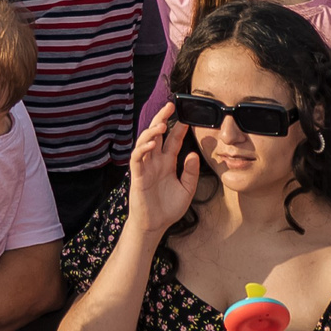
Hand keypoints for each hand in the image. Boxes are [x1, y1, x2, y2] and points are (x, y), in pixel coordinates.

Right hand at [125, 107, 201, 235]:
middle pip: (156, 134)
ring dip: (151, 132)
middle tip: (170, 105)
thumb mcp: (187, 189)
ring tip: (161, 123)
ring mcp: (145, 167)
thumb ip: (191, 173)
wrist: (155, 225)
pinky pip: (137, 159)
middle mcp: (155, 161)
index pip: (172, 141)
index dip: (178, 129)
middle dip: (161, 118)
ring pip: (144, 142)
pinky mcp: (137, 176)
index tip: (187, 117)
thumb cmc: (168, 208)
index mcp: (166, 163)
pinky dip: (143, 149)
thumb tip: (193, 154)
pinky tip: (152, 144)